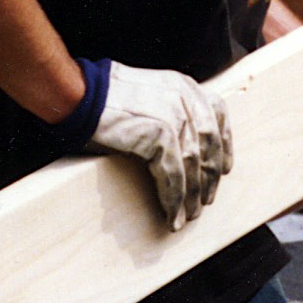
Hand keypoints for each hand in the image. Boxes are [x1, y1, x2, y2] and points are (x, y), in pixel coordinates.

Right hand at [90, 62, 232, 230]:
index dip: (224, 146)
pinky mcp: (161, 135)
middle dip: (209, 177)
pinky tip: (171, 216)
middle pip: (209, 145)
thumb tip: (179, 148)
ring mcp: (175, 115)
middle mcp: (185, 98)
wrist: (78, 94)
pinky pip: (173, 176)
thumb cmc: (103, 98)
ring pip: (193, 165)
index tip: (224, 169)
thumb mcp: (146, 95)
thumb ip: (168, 111)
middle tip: (205, 200)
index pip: (218, 115)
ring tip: (188, 215)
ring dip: (192, 196)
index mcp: (184, 86)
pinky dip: (174, 200)